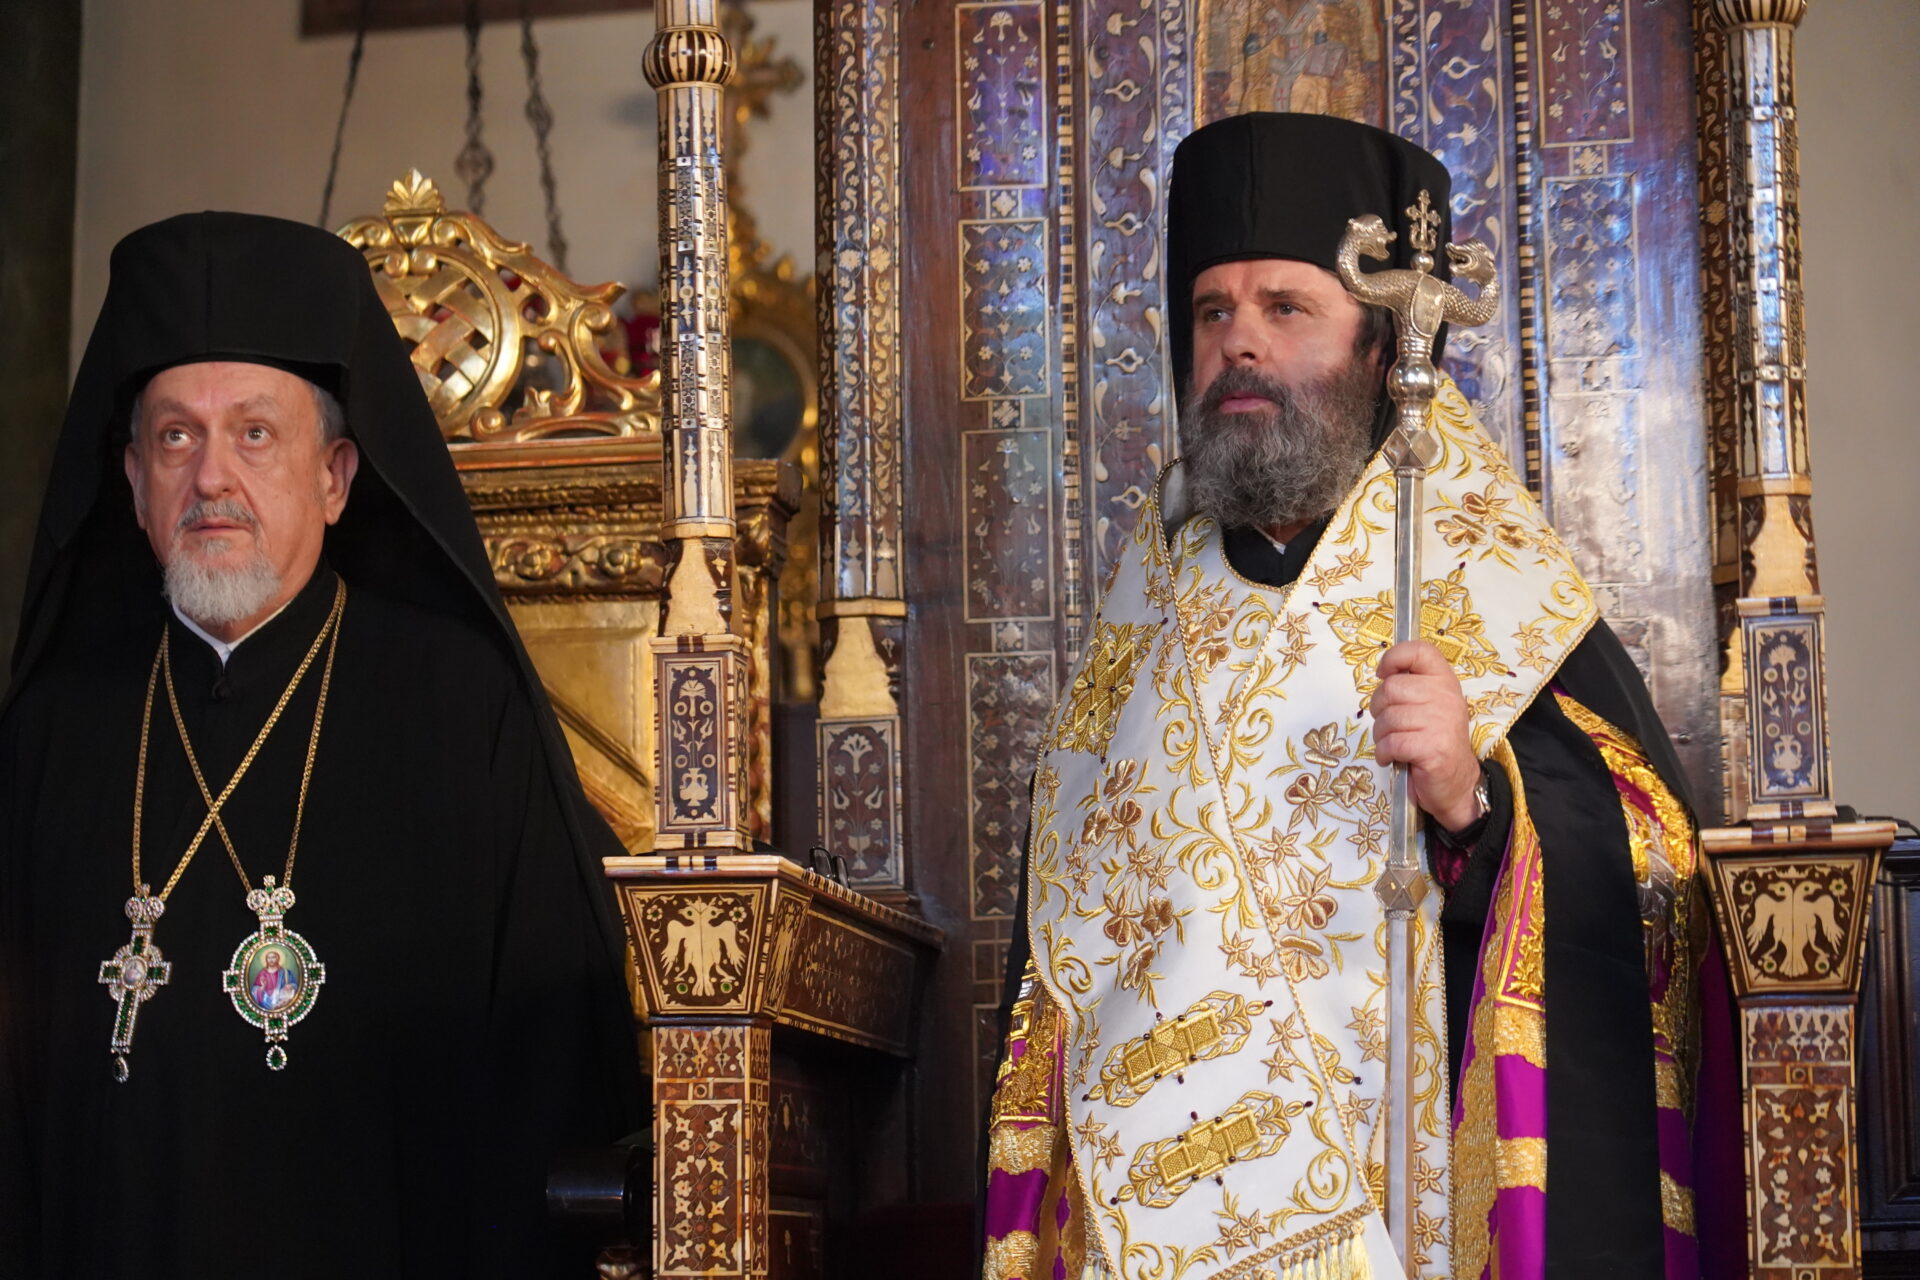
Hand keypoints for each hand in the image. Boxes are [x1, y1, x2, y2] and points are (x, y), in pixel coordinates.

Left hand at [1369, 640, 1481, 831]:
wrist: (1455, 783)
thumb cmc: (1434, 741)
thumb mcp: (1427, 706)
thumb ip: (1410, 686)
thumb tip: (1381, 674)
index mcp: (1444, 681)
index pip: (1420, 651)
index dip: (1394, 658)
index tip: (1384, 674)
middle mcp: (1446, 697)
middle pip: (1390, 687)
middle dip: (1379, 709)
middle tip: (1390, 724)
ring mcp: (1441, 722)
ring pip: (1387, 718)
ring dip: (1382, 735)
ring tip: (1395, 744)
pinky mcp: (1433, 748)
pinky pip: (1390, 743)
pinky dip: (1384, 753)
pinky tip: (1393, 758)